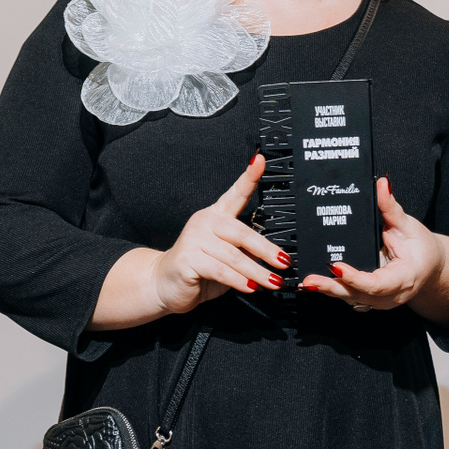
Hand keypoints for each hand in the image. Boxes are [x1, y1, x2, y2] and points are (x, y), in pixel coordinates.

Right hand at [145, 155, 288, 314]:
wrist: (165, 285)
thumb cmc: (200, 270)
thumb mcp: (228, 259)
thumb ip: (245, 253)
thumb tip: (271, 258)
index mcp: (216, 216)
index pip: (235, 193)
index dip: (249, 176)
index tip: (261, 161)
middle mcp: (205, 222)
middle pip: (242, 232)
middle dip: (267, 250)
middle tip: (284, 262)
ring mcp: (194, 238)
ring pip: (234, 256)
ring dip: (257, 272)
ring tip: (273, 281)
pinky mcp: (187, 258)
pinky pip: (220, 270)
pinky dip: (239, 281)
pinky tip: (250, 288)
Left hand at [298, 177, 448, 311]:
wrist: (431, 267)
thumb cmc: (422, 248)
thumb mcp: (409, 225)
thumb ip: (391, 207)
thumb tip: (382, 184)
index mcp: (403, 278)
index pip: (376, 283)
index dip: (355, 277)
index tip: (336, 266)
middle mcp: (390, 295)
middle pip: (357, 295)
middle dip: (332, 287)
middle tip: (310, 281)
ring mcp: (380, 301)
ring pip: (350, 298)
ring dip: (328, 290)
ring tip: (307, 283)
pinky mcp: (370, 298)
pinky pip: (349, 295)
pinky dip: (333, 290)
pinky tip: (316, 285)